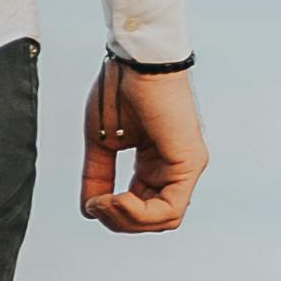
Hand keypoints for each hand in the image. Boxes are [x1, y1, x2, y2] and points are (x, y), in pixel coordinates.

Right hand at [82, 58, 205, 234]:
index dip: (114, 214)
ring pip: (164, 220)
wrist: (136, 59)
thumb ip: (98, 176)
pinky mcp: (189, 163)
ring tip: (106, 203)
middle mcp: (175, 168)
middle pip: (153, 220)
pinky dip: (140, 213)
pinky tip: (118, 199)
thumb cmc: (121, 88)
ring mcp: (186, 167)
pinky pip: (170, 209)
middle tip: (96, 205)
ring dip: (129, 220)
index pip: (141, 207)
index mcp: (155, 162)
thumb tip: (91, 209)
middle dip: (120, 221)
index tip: (92, 201)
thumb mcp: (102, 142)